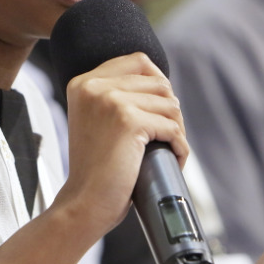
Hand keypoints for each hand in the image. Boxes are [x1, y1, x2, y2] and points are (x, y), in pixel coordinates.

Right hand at [54, 53, 188, 235]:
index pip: (137, 61)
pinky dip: (180, 146)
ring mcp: (111, 101)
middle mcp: (94, 86)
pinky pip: (173, 127)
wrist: (84, 202)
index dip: (158, 83)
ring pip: (169, 104)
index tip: (160, 110)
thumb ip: (114, 96)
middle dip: (170, 110)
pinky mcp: (129, 121)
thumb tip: (162, 85)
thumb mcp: (95, 120)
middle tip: (166, 135)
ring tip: (169, 148)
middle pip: (159, 82)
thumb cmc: (95, 169)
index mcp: (83, 83)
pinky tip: (174, 159)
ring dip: (177, 128)